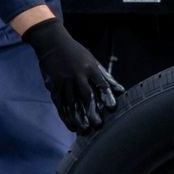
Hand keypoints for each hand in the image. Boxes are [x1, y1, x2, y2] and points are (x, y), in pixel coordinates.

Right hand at [22, 17, 123, 133]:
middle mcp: (76, 75)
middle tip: (97, 125)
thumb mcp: (93, 61)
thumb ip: (106, 77)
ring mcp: (63, 81)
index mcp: (89, 67)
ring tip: (84, 130)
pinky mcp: (53, 86)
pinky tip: (71, 125)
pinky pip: (60, 104)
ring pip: (71, 103)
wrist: (52, 43)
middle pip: (85, 96)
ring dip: (78, 118)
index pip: (100, 83)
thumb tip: (121, 90)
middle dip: (91, 111)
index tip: (112, 108)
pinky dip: (65, 116)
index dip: (106, 96)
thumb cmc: (76, 53)